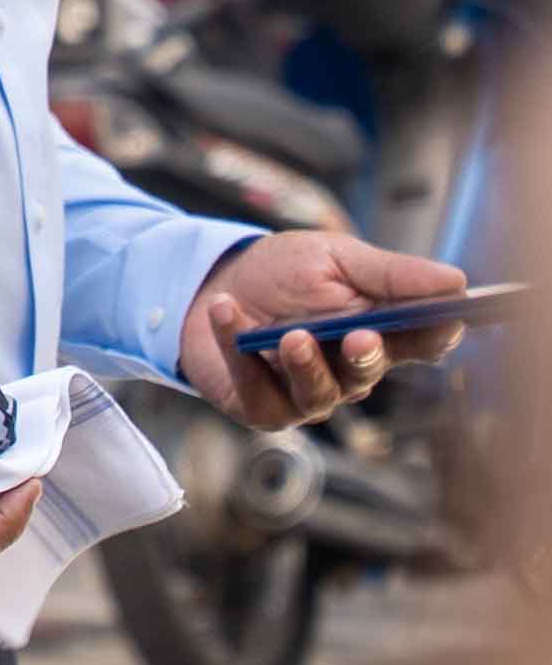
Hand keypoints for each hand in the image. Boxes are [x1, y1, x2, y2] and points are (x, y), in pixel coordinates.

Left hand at [182, 233, 465, 428]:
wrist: (208, 282)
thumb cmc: (280, 273)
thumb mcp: (335, 258)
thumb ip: (389, 274)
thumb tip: (455, 282)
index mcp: (379, 331)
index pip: (421, 342)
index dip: (437, 335)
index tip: (445, 322)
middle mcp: (349, 370)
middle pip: (370, 372)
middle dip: (366, 357)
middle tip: (359, 338)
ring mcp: (307, 393)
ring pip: (320, 395)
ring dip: (305, 365)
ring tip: (290, 336)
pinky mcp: (262, 407)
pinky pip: (259, 394)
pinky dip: (239, 353)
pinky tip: (225, 312)